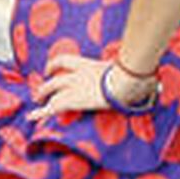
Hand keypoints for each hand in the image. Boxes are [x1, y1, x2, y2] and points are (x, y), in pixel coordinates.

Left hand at [29, 53, 148, 118]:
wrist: (126, 81)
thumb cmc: (131, 76)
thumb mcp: (126, 70)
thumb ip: (128, 71)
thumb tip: (147, 74)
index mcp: (88, 65)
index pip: (65, 61)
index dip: (54, 65)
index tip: (50, 69)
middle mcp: (77, 75)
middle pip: (54, 78)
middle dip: (46, 85)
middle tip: (41, 91)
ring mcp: (73, 87)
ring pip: (51, 91)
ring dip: (43, 97)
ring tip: (38, 104)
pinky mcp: (72, 101)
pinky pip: (52, 107)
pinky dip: (40, 113)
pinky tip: (31, 117)